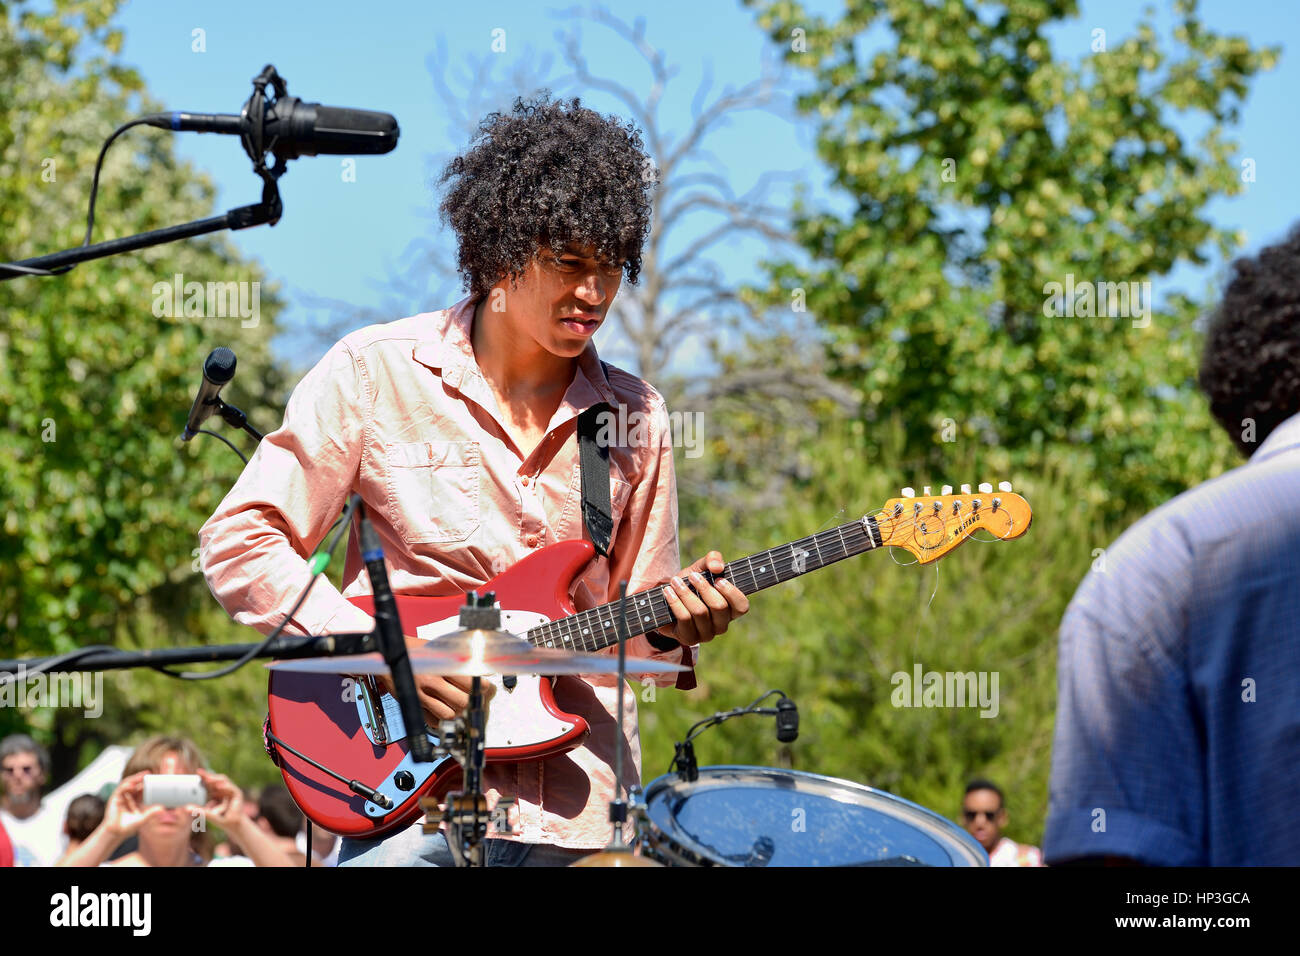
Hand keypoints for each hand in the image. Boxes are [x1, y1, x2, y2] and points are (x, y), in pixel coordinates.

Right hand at [102, 771, 166, 837]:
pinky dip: (126, 786)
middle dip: (141, 778)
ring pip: (128, 784)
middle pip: (135, 784)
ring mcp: (121, 797)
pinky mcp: (114, 799)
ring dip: (134, 779)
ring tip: (142, 775)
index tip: (155, 777)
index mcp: (136, 800)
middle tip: (149, 773)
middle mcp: (128, 797)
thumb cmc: (128, 827)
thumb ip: (151, 813)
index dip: (147, 783)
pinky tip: (131, 785)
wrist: (116, 833)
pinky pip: (120, 790)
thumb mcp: (142, 819)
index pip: (142, 789)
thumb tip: (162, 809)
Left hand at [195, 769, 245, 831]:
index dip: (204, 776)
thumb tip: (186, 807)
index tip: (197, 772)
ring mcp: (230, 790)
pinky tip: (218, 786)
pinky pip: (231, 787)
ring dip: (215, 779)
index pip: (210, 781)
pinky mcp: (237, 793)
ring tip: (207, 779)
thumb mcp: (207, 813)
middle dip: (208, 775)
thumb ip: (198, 810)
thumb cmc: (221, 819)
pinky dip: (225, 786)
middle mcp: (223, 789)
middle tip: (200, 773)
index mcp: (216, 792)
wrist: (233, 824)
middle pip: (215, 779)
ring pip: (223, 780)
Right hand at [377, 637, 495, 727]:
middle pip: (461, 701)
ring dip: (457, 713)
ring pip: (448, 714)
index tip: (485, 688)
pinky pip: (431, 720)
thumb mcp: (437, 648)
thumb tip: (481, 667)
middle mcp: (432, 681)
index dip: (481, 687)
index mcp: (440, 665)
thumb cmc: (414, 651)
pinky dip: (440, 720)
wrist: (387, 655)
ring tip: (460, 707)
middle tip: (474, 699)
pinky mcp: (413, 704)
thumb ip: (458, 658)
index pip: (469, 681)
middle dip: (471, 702)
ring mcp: (421, 695)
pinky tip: (443, 712)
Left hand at [660, 551, 749, 645]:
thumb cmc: (690, 583)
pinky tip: (669, 592)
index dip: (732, 593)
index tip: (718, 579)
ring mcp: (706, 634)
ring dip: (686, 593)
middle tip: (693, 576)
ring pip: (700, 612)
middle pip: (719, 607)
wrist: (668, 598)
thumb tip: (717, 567)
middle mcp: (722, 624)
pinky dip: (675, 603)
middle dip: (704, 588)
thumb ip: (712, 560)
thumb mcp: (701, 568)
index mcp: (731, 610)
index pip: (742, 606)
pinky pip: (684, 619)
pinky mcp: (690, 638)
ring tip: (675, 581)